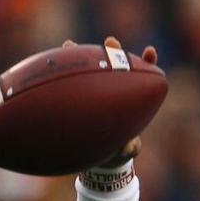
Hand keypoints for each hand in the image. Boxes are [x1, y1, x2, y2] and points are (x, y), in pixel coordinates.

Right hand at [63, 36, 157, 167]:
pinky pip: (69, 84)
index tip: (149, 50)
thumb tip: (127, 148)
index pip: (143, 76)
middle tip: (110, 42)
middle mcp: (115, 90)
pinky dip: (62, 73)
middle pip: (116, 65)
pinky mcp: (77, 97)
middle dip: (113, 51)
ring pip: (89, 70)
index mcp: (133, 99)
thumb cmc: (119, 150)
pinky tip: (50, 63)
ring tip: (69, 44)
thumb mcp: (127, 150)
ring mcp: (95, 92)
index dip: (147, 62)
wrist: (102, 158)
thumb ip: (130, 148)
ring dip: (81, 56)